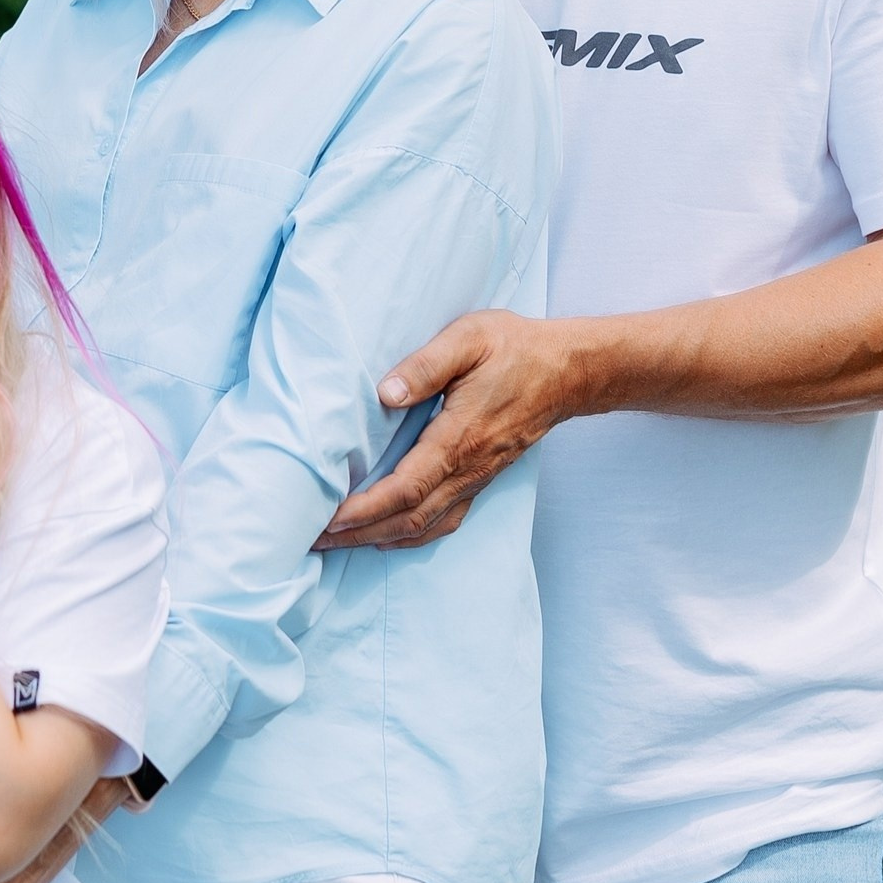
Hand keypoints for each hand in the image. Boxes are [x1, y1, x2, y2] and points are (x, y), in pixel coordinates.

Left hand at [316, 308, 569, 549]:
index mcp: (460, 437)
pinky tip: (388, 536)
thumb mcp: (469, 337)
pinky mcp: (482, 478)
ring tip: (339, 544)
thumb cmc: (515, 348)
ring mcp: (478, 478)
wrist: (569, 371)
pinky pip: (445, 521)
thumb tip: (386, 393)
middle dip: (359, 534)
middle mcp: (469, 467)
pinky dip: (411, 536)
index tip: (329, 520)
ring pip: (425, 526)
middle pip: (409, 518)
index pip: (406, 488)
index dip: (365, 510)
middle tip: (314, 541)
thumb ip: (426, 364)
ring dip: (379, 539)